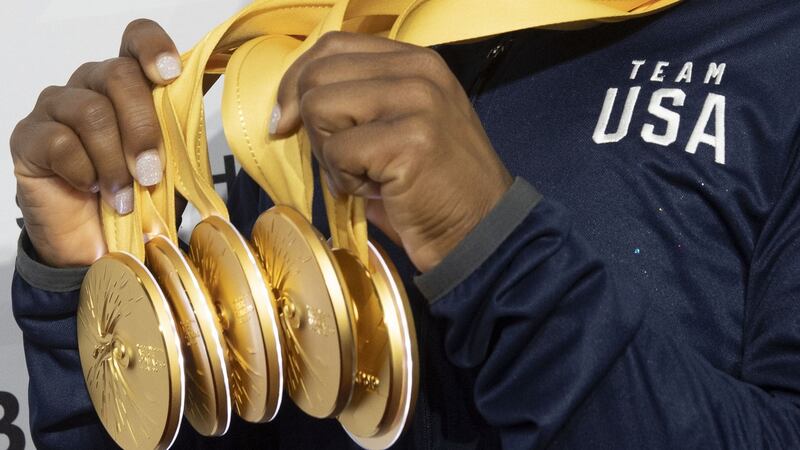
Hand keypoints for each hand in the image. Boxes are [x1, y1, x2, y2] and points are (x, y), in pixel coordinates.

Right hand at [10, 19, 180, 266]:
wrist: (97, 242)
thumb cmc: (136, 195)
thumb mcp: (171, 162)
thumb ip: (182, 129)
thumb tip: (211, 96)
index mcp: (129, 84)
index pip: (136, 39)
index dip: (153, 48)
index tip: (170, 74)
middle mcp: (91, 86)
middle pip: (118, 77)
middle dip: (143, 129)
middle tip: (151, 174)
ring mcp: (56, 109)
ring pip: (91, 112)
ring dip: (115, 161)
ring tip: (125, 197)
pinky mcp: (29, 137)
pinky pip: (60, 142)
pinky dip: (84, 172)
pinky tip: (92, 190)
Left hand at [273, 32, 512, 271]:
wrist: (482, 232)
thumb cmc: (433, 186)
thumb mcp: (401, 124)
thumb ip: (358, 100)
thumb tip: (290, 107)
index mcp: (416, 61)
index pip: (332, 46)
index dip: (296, 83)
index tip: (286, 121)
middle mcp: (420, 71)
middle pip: (317, 75)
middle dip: (312, 126)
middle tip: (342, 162)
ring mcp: (418, 102)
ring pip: (319, 108)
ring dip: (329, 154)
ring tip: (365, 176)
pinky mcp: (411, 140)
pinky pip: (338, 153)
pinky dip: (346, 183)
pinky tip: (380, 192)